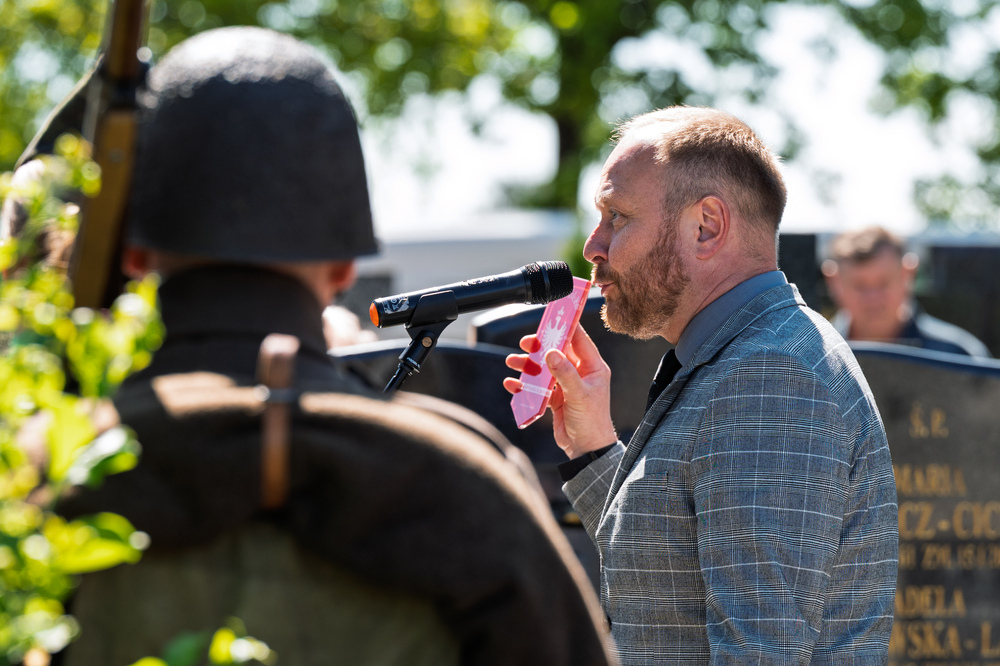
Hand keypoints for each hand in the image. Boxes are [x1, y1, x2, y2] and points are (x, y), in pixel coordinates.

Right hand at [504, 323, 616, 457]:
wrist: (587, 450)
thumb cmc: (592, 422)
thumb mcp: (579, 395)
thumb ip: (565, 374)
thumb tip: (551, 352)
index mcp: (593, 368)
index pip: (579, 340)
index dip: (566, 327)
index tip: (552, 317)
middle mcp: (580, 373)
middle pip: (557, 352)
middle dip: (540, 347)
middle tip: (525, 343)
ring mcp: (567, 385)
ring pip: (545, 368)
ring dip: (528, 365)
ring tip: (512, 362)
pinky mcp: (556, 398)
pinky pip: (538, 386)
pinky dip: (525, 384)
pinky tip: (513, 383)